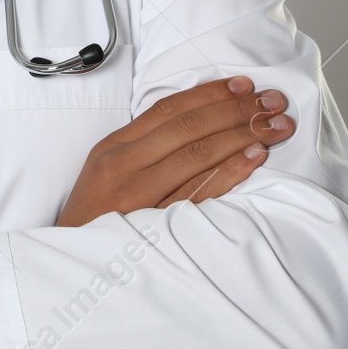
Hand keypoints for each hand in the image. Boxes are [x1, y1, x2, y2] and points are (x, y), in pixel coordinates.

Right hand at [55, 75, 294, 227]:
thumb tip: (197, 120)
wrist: (72, 263)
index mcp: (113, 147)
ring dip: (241, 136)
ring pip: (196, 155)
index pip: (167, 110)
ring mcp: (139, 195)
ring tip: (275, 126)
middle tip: (272, 101)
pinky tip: (255, 158)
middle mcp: (124, 165)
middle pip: (187, 127)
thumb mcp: (106, 170)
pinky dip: (230, 173)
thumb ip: (143, 146)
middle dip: (235, 110)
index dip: (209, 94)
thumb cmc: (95, 216)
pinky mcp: (155, 224)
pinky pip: (200, 193)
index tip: (243, 85)